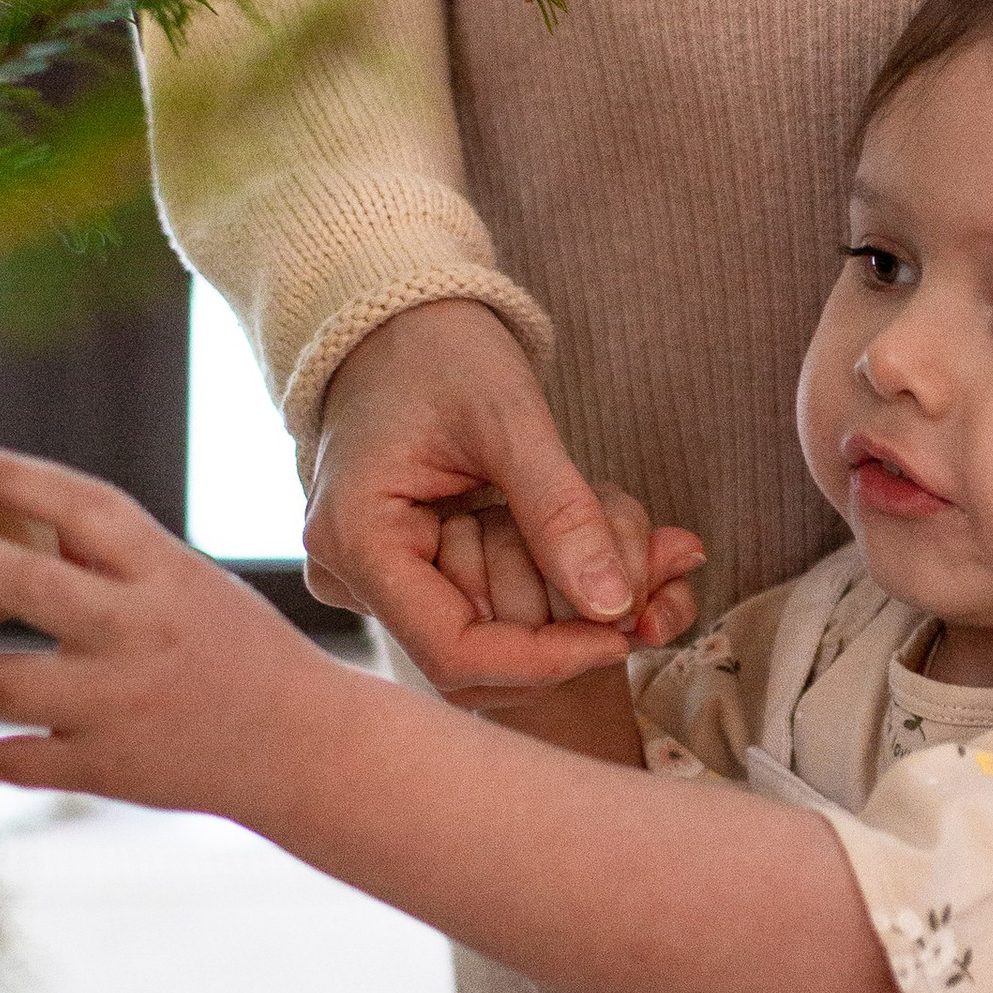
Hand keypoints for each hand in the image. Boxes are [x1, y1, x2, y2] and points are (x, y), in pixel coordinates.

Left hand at [0, 447, 362, 820]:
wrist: (302, 746)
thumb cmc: (234, 648)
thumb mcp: (185, 580)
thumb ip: (104, 553)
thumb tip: (0, 503)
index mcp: (166, 576)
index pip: (84, 507)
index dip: (15, 475)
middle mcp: (141, 636)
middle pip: (28, 589)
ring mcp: (120, 708)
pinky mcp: (104, 770)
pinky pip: (9, 762)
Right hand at [303, 300, 700, 704]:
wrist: (399, 327)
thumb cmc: (443, 354)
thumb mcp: (511, 419)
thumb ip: (560, 512)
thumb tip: (615, 607)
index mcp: (356, 540)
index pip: (454, 652)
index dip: (546, 659)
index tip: (621, 632)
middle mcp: (349, 576)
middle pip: (470, 665)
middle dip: (561, 642)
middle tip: (644, 603)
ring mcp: (371, 581)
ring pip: (482, 649)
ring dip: (560, 626)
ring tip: (627, 573)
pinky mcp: (401, 575)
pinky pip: (478, 617)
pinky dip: (543, 603)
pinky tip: (592, 568)